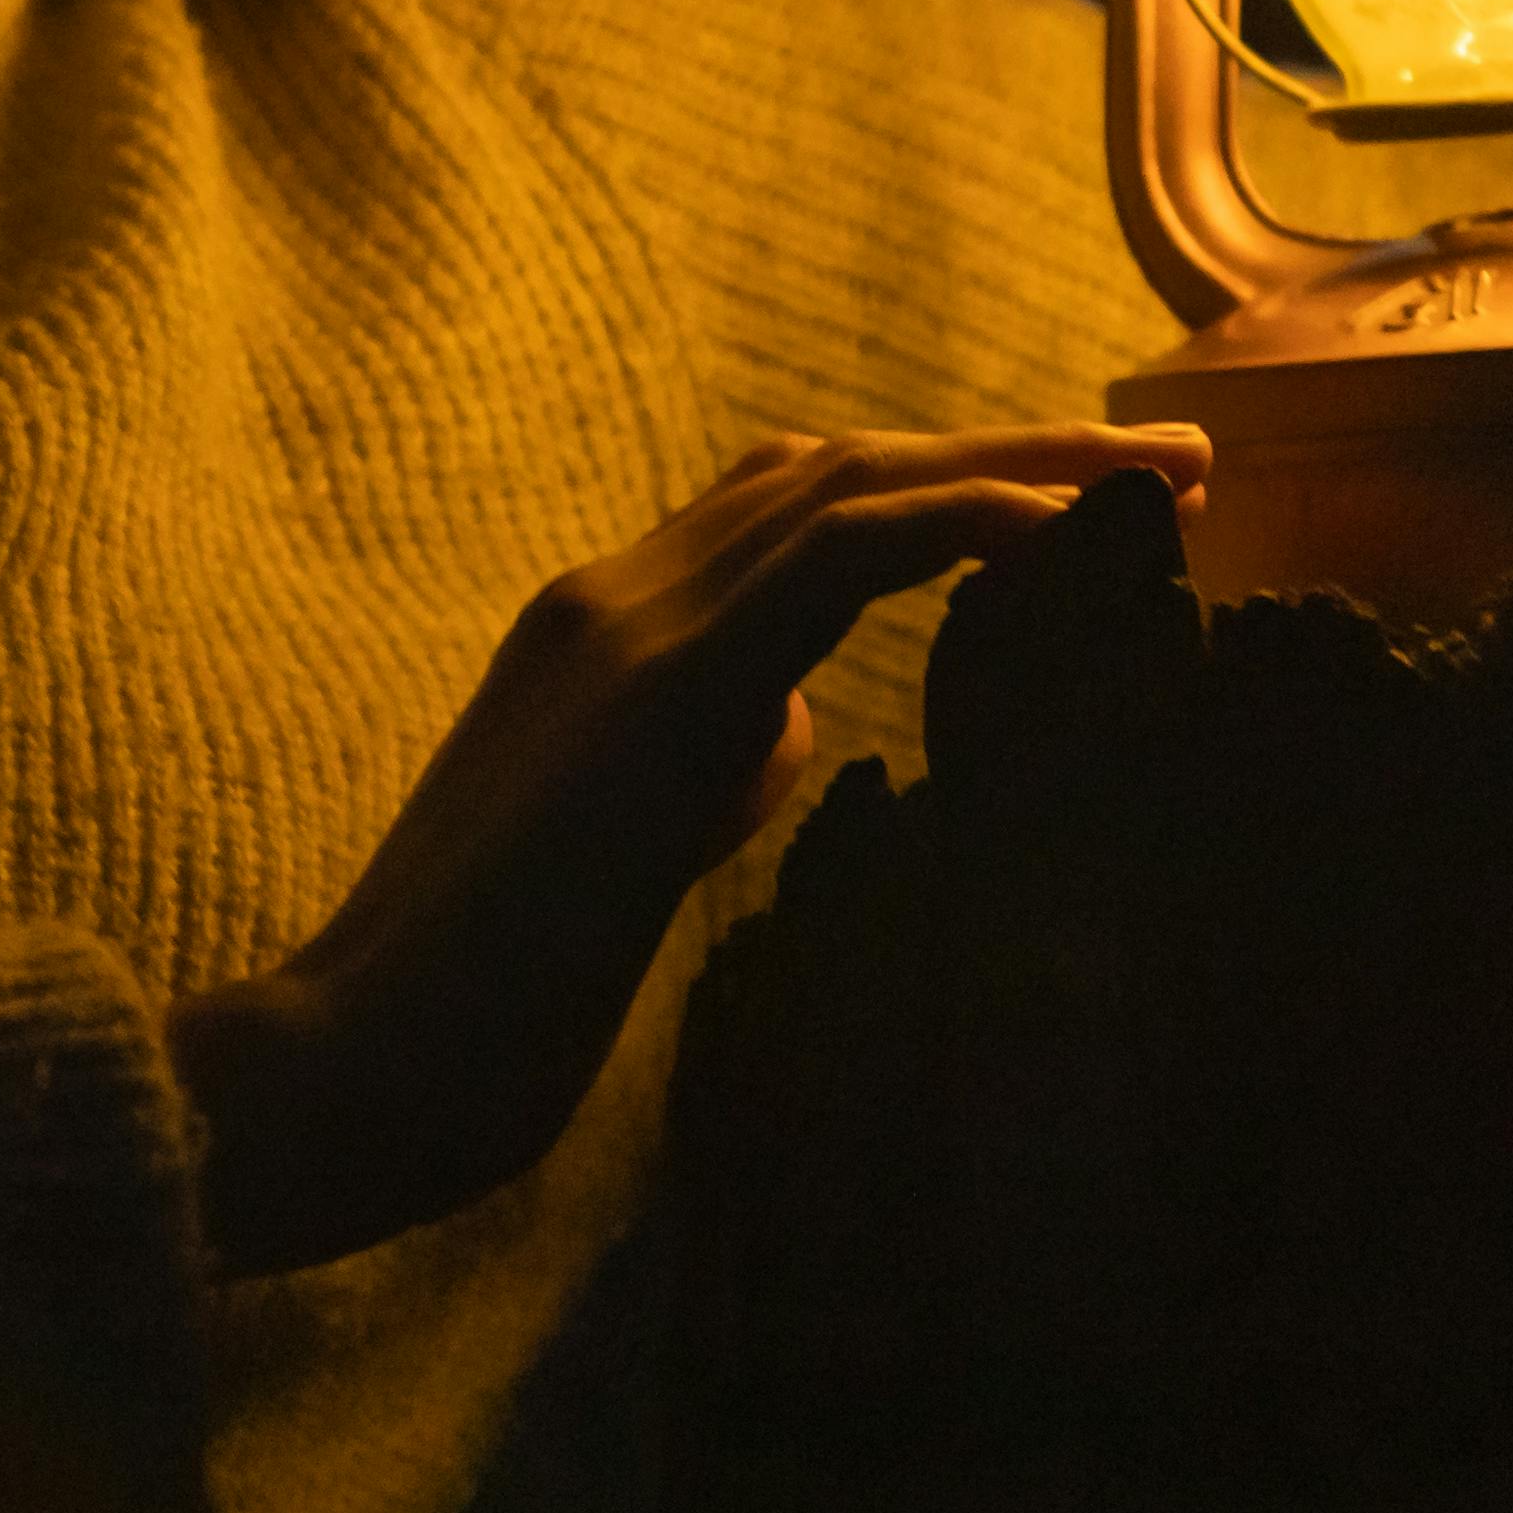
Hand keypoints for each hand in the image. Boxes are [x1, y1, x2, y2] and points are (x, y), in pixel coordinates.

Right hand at [168, 420, 1215, 1276]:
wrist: (346, 1060)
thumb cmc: (476, 1002)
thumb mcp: (622, 857)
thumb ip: (703, 767)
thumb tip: (796, 723)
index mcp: (599, 635)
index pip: (786, 511)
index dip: (936, 492)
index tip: (1072, 517)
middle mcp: (610, 595)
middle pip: (837, 465)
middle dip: (1008, 452)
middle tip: (1166, 466)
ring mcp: (624, 623)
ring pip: (849, 479)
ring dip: (1016, 465)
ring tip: (1158, 480)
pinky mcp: (656, 685)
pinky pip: (839, 550)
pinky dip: (965, 521)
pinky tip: (1065, 535)